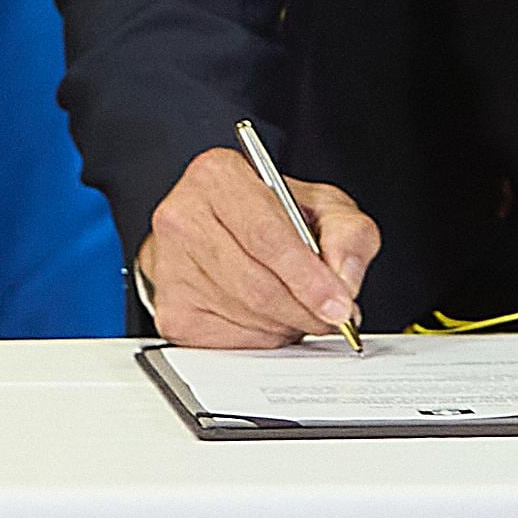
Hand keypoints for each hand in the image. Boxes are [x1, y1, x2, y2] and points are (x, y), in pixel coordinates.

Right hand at [135, 143, 377, 349]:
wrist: (218, 230)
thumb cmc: (269, 215)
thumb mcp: (322, 206)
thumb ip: (348, 233)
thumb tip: (343, 279)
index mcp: (218, 176)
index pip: (267, 237)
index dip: (309, 278)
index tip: (339, 306)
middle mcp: (183, 216)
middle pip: (258, 284)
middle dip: (305, 309)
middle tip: (331, 316)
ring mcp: (169, 267)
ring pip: (247, 315)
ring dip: (286, 324)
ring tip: (299, 309)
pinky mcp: (171, 311)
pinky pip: (230, 341)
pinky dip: (262, 338)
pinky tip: (269, 317)